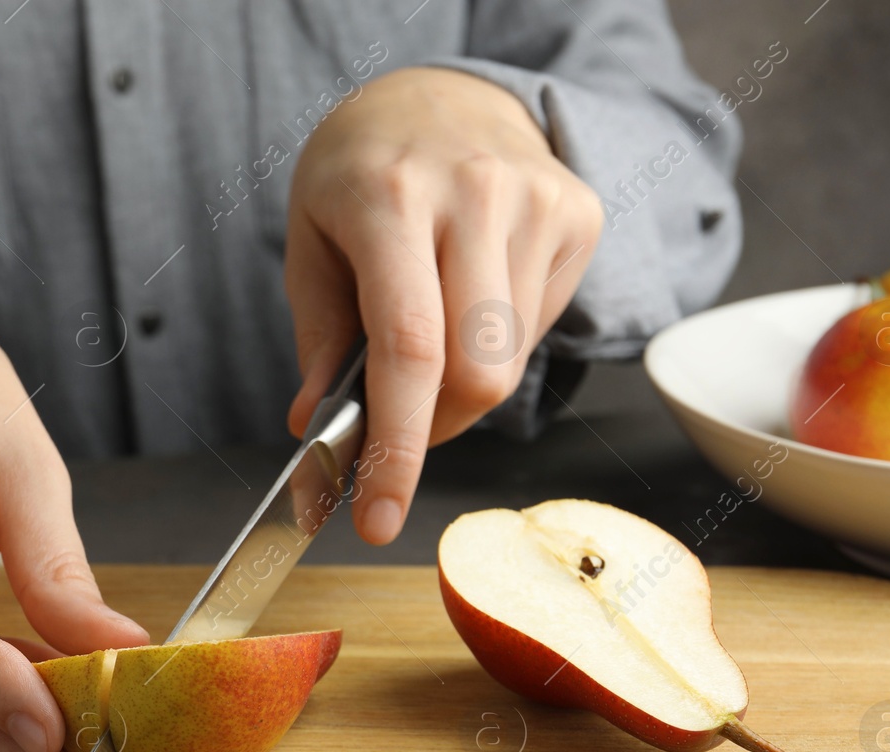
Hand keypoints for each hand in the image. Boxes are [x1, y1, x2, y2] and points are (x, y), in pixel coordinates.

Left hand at [285, 67, 602, 542]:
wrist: (439, 93)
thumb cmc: (361, 172)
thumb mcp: (311, 241)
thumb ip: (320, 340)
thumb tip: (317, 433)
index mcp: (389, 197)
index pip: (408, 349)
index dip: (397, 449)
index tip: (377, 519)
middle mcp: (474, 193)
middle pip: (476, 374)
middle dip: (431, 427)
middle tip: (394, 422)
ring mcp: (537, 201)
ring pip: (509, 365)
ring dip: (462, 386)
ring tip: (433, 326)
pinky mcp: (578, 215)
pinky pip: (536, 333)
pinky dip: (496, 347)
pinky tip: (473, 297)